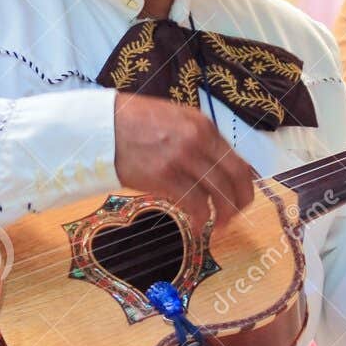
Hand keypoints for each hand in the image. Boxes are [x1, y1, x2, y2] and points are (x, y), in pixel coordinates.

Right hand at [113, 92, 255, 232]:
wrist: (102, 125)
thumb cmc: (135, 122)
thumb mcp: (175, 119)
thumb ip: (197, 139)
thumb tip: (214, 165)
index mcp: (203, 125)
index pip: (237, 159)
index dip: (244, 184)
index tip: (240, 197)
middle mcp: (198, 140)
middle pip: (234, 177)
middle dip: (240, 201)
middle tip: (235, 217)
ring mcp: (182, 158)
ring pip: (218, 192)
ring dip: (223, 214)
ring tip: (218, 226)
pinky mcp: (164, 175)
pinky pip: (193, 202)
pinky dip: (199, 218)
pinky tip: (197, 226)